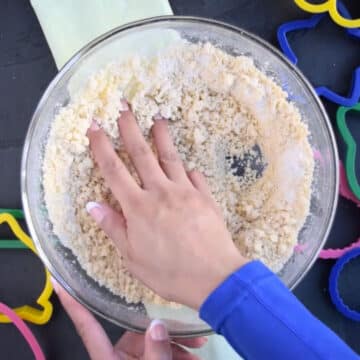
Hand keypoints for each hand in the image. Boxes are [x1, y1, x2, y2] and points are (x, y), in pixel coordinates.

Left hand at [52, 280, 206, 359]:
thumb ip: (156, 354)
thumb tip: (158, 324)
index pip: (88, 328)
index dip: (74, 306)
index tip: (59, 283)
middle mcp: (116, 359)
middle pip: (136, 334)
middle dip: (166, 333)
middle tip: (192, 337)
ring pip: (151, 344)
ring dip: (176, 346)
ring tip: (199, 350)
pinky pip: (157, 355)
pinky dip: (175, 355)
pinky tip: (194, 356)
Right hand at [86, 101, 247, 308]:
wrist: (215, 278)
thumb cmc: (170, 273)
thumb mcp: (133, 258)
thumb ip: (114, 228)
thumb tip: (93, 205)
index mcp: (138, 208)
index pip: (114, 170)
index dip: (101, 146)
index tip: (95, 126)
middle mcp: (160, 192)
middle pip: (142, 154)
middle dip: (130, 129)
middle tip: (124, 107)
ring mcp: (186, 192)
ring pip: (170, 157)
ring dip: (162, 137)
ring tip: (157, 118)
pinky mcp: (205, 196)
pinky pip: (195, 177)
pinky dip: (188, 170)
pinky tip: (188, 167)